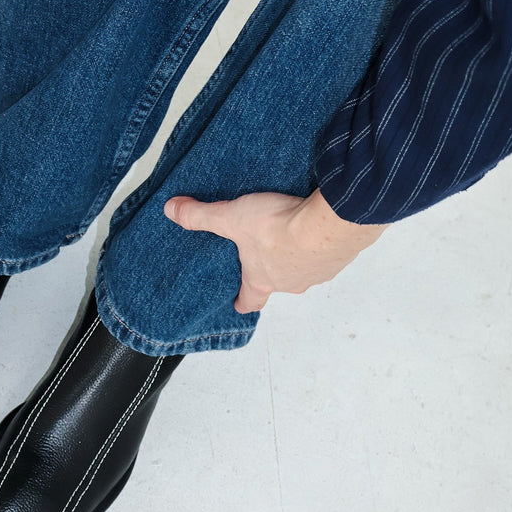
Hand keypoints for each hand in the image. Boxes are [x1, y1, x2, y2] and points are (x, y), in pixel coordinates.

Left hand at [163, 189, 386, 312]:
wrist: (328, 222)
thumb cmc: (278, 227)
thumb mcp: (230, 217)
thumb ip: (201, 215)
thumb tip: (171, 210)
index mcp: (262, 279)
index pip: (249, 301)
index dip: (242, 300)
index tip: (236, 301)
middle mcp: (291, 282)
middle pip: (277, 284)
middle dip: (270, 271)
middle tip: (263, 253)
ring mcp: (318, 272)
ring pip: (304, 269)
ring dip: (297, 255)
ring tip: (291, 234)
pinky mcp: (340, 256)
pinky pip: (327, 254)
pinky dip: (320, 244)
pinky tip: (315, 227)